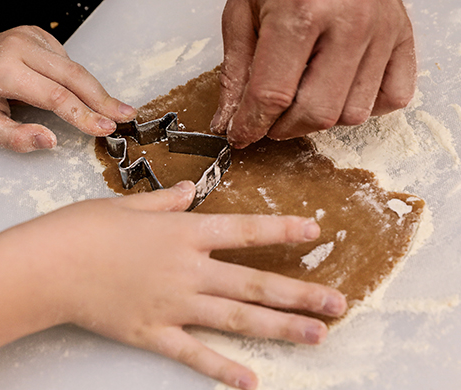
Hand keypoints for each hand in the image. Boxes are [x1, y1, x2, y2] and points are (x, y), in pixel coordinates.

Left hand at [0, 26, 136, 151]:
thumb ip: (16, 138)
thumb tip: (50, 141)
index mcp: (4, 70)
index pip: (55, 95)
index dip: (84, 115)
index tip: (105, 129)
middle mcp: (19, 47)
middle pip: (73, 75)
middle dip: (103, 99)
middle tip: (126, 115)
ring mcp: (30, 36)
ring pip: (74, 66)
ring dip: (96, 90)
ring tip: (115, 109)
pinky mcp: (38, 34)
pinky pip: (67, 60)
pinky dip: (78, 80)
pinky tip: (81, 94)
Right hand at [20, 181, 346, 389]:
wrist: (48, 265)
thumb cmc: (84, 229)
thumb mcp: (128, 205)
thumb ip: (165, 202)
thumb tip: (189, 193)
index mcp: (182, 234)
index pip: (244, 231)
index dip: (282, 230)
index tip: (315, 232)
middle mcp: (188, 270)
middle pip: (253, 284)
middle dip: (299, 294)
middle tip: (338, 304)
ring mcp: (173, 304)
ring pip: (236, 319)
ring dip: (279, 329)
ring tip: (316, 337)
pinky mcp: (153, 332)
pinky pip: (193, 353)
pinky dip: (221, 368)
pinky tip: (249, 380)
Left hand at [211, 0, 416, 147]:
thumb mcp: (244, 10)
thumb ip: (236, 70)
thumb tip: (228, 120)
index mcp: (301, 13)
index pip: (272, 95)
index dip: (250, 125)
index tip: (240, 135)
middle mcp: (349, 23)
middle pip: (316, 113)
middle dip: (283, 128)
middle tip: (269, 118)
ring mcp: (383, 31)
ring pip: (353, 115)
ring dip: (321, 118)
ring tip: (303, 94)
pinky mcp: (404, 37)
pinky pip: (391, 99)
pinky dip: (364, 107)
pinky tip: (340, 89)